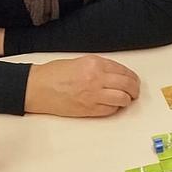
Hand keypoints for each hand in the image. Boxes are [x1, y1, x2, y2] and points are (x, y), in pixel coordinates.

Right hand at [24, 55, 139, 117]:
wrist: (37, 88)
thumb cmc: (54, 74)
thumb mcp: (80, 61)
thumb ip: (99, 66)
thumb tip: (116, 74)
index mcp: (95, 63)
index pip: (124, 71)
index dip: (132, 77)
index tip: (133, 80)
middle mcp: (96, 78)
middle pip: (127, 85)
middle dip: (134, 89)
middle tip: (134, 92)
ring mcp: (93, 95)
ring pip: (122, 99)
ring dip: (126, 100)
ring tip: (125, 99)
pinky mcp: (88, 109)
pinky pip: (110, 110)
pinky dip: (114, 108)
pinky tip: (111, 105)